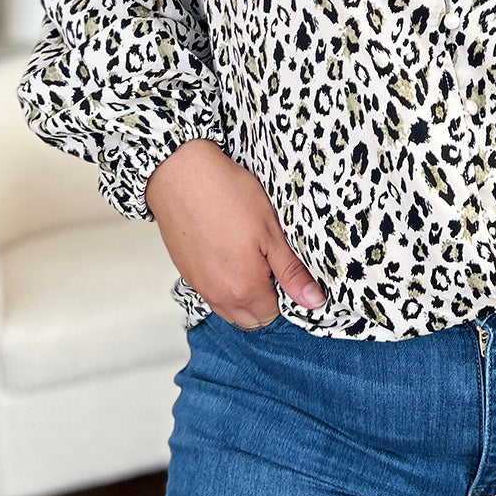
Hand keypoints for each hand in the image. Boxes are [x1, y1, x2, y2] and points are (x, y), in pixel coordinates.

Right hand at [144, 139, 327, 326]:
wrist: (181, 175)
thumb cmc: (227, 196)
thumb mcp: (271, 231)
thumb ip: (291, 272)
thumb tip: (313, 301)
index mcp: (245, 289)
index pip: (274, 314)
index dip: (286, 295)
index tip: (287, 270)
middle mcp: (219, 296)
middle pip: (251, 319)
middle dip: (266, 302)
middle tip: (271, 266)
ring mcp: (200, 286)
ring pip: (229, 310)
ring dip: (244, 297)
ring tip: (252, 260)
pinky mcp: (187, 273)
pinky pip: (211, 294)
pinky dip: (224, 286)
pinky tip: (230, 256)